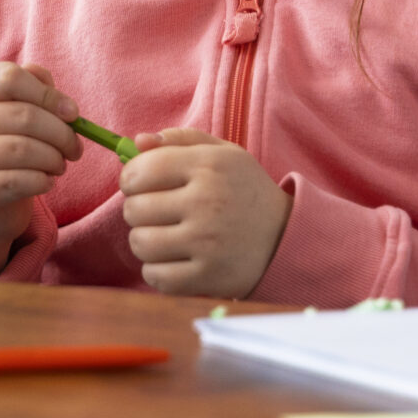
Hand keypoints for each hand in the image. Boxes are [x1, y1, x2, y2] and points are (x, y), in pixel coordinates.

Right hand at [0, 61, 82, 281]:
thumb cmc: (4, 146)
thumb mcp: (14, 112)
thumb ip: (34, 89)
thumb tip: (56, 94)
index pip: (9, 78)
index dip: (47, 94)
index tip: (72, 113)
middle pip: (22, 115)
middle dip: (61, 133)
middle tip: (74, 148)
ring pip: (20, 150)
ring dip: (53, 159)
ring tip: (59, 165)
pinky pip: (16, 182)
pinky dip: (42, 181)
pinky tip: (45, 182)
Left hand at [119, 128, 291, 297]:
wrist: (286, 238)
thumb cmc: (243, 190)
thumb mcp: (221, 154)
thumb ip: (179, 140)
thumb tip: (137, 142)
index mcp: (208, 166)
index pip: (139, 171)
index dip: (131, 178)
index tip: (141, 185)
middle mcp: (207, 203)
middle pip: (134, 209)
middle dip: (138, 210)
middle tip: (158, 212)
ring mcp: (208, 243)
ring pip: (140, 243)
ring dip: (145, 240)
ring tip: (165, 236)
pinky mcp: (209, 277)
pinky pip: (155, 276)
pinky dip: (157, 270)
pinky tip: (174, 259)